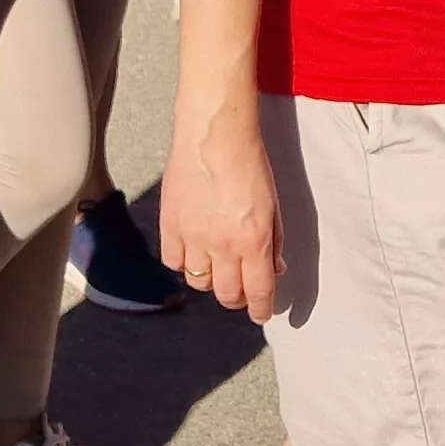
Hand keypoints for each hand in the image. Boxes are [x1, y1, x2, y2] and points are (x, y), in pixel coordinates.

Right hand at [160, 102, 284, 316]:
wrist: (214, 133)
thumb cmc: (250, 163)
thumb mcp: (274, 205)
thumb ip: (274, 241)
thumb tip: (274, 269)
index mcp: (254, 241)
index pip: (257, 292)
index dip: (260, 309)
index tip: (260, 313)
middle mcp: (223, 246)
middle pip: (227, 294)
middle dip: (236, 298)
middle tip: (240, 289)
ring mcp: (193, 237)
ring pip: (199, 282)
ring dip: (210, 279)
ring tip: (216, 265)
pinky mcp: (170, 224)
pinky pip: (173, 261)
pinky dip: (184, 262)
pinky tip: (192, 250)